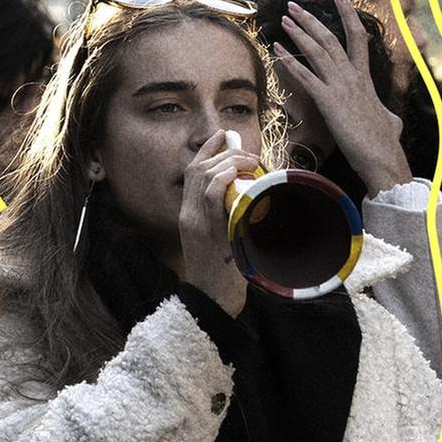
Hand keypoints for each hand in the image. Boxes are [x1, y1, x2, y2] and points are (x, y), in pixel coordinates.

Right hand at [179, 129, 262, 317]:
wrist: (212, 305)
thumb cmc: (224, 279)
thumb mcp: (224, 243)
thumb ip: (231, 220)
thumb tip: (254, 199)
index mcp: (189, 217)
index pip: (193, 172)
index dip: (207, 150)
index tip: (223, 136)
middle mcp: (187, 216)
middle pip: (197, 168)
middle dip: (224, 152)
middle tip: (249, 154)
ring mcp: (194, 223)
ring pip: (203, 175)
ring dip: (230, 162)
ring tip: (251, 164)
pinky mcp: (204, 232)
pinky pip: (211, 193)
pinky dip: (226, 178)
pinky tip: (241, 176)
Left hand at [276, 0, 409, 194]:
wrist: (382, 157)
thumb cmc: (384, 143)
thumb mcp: (389, 121)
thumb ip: (386, 113)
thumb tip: (390, 118)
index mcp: (365, 78)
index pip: (357, 37)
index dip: (347, 14)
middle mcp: (352, 77)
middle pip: (330, 38)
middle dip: (310, 20)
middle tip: (293, 6)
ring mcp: (340, 87)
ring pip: (317, 51)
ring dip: (298, 33)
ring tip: (284, 19)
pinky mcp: (328, 101)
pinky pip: (305, 76)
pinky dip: (290, 61)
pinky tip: (277, 50)